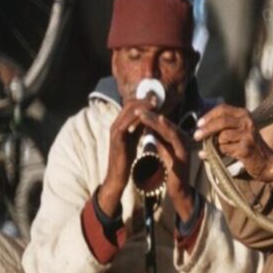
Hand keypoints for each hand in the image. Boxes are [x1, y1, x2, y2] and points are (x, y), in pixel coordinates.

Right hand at [99, 97, 156, 216]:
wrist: (117, 176)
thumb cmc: (126, 160)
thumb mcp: (133, 141)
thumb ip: (138, 130)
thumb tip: (148, 120)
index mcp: (120, 125)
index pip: (131, 107)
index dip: (143, 101)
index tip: (156, 98)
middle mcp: (115, 125)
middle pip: (129, 105)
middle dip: (143, 99)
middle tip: (157, 96)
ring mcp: (115, 130)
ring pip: (128, 111)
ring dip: (142, 105)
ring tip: (155, 102)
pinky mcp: (117, 138)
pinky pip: (126, 123)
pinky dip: (137, 117)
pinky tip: (148, 115)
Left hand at [135, 108, 193, 220]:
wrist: (178, 190)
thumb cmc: (170, 172)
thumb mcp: (163, 151)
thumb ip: (159, 139)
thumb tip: (150, 125)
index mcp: (177, 139)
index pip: (163, 125)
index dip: (150, 116)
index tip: (137, 110)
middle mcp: (183, 140)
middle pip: (166, 124)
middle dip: (152, 115)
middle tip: (138, 107)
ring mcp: (184, 147)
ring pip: (170, 129)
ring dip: (156, 120)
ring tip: (144, 113)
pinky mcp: (184, 154)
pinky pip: (175, 139)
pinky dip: (167, 129)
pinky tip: (160, 121)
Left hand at [194, 104, 272, 182]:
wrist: (266, 162)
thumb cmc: (248, 147)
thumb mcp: (238, 132)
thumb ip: (222, 127)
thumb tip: (200, 130)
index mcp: (244, 114)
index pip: (222, 109)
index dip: (208, 116)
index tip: (199, 124)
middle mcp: (247, 122)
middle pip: (221, 121)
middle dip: (206, 129)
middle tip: (196, 136)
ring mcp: (248, 135)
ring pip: (222, 137)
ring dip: (216, 145)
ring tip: (218, 150)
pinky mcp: (246, 148)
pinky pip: (225, 149)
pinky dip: (218, 153)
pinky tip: (217, 157)